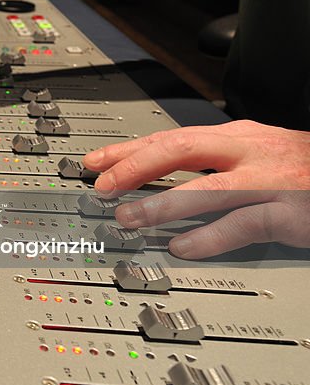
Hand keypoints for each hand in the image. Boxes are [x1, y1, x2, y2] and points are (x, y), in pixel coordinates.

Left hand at [82, 120, 309, 258]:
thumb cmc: (305, 169)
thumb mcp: (257, 154)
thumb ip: (214, 161)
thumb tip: (157, 176)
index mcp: (238, 136)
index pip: (171, 136)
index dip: (128, 149)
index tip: (95, 163)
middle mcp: (250, 152)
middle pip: (181, 149)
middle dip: (136, 166)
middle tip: (104, 186)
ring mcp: (270, 182)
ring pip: (207, 187)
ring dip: (162, 203)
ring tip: (129, 218)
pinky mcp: (290, 213)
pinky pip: (242, 224)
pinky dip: (209, 237)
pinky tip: (182, 248)